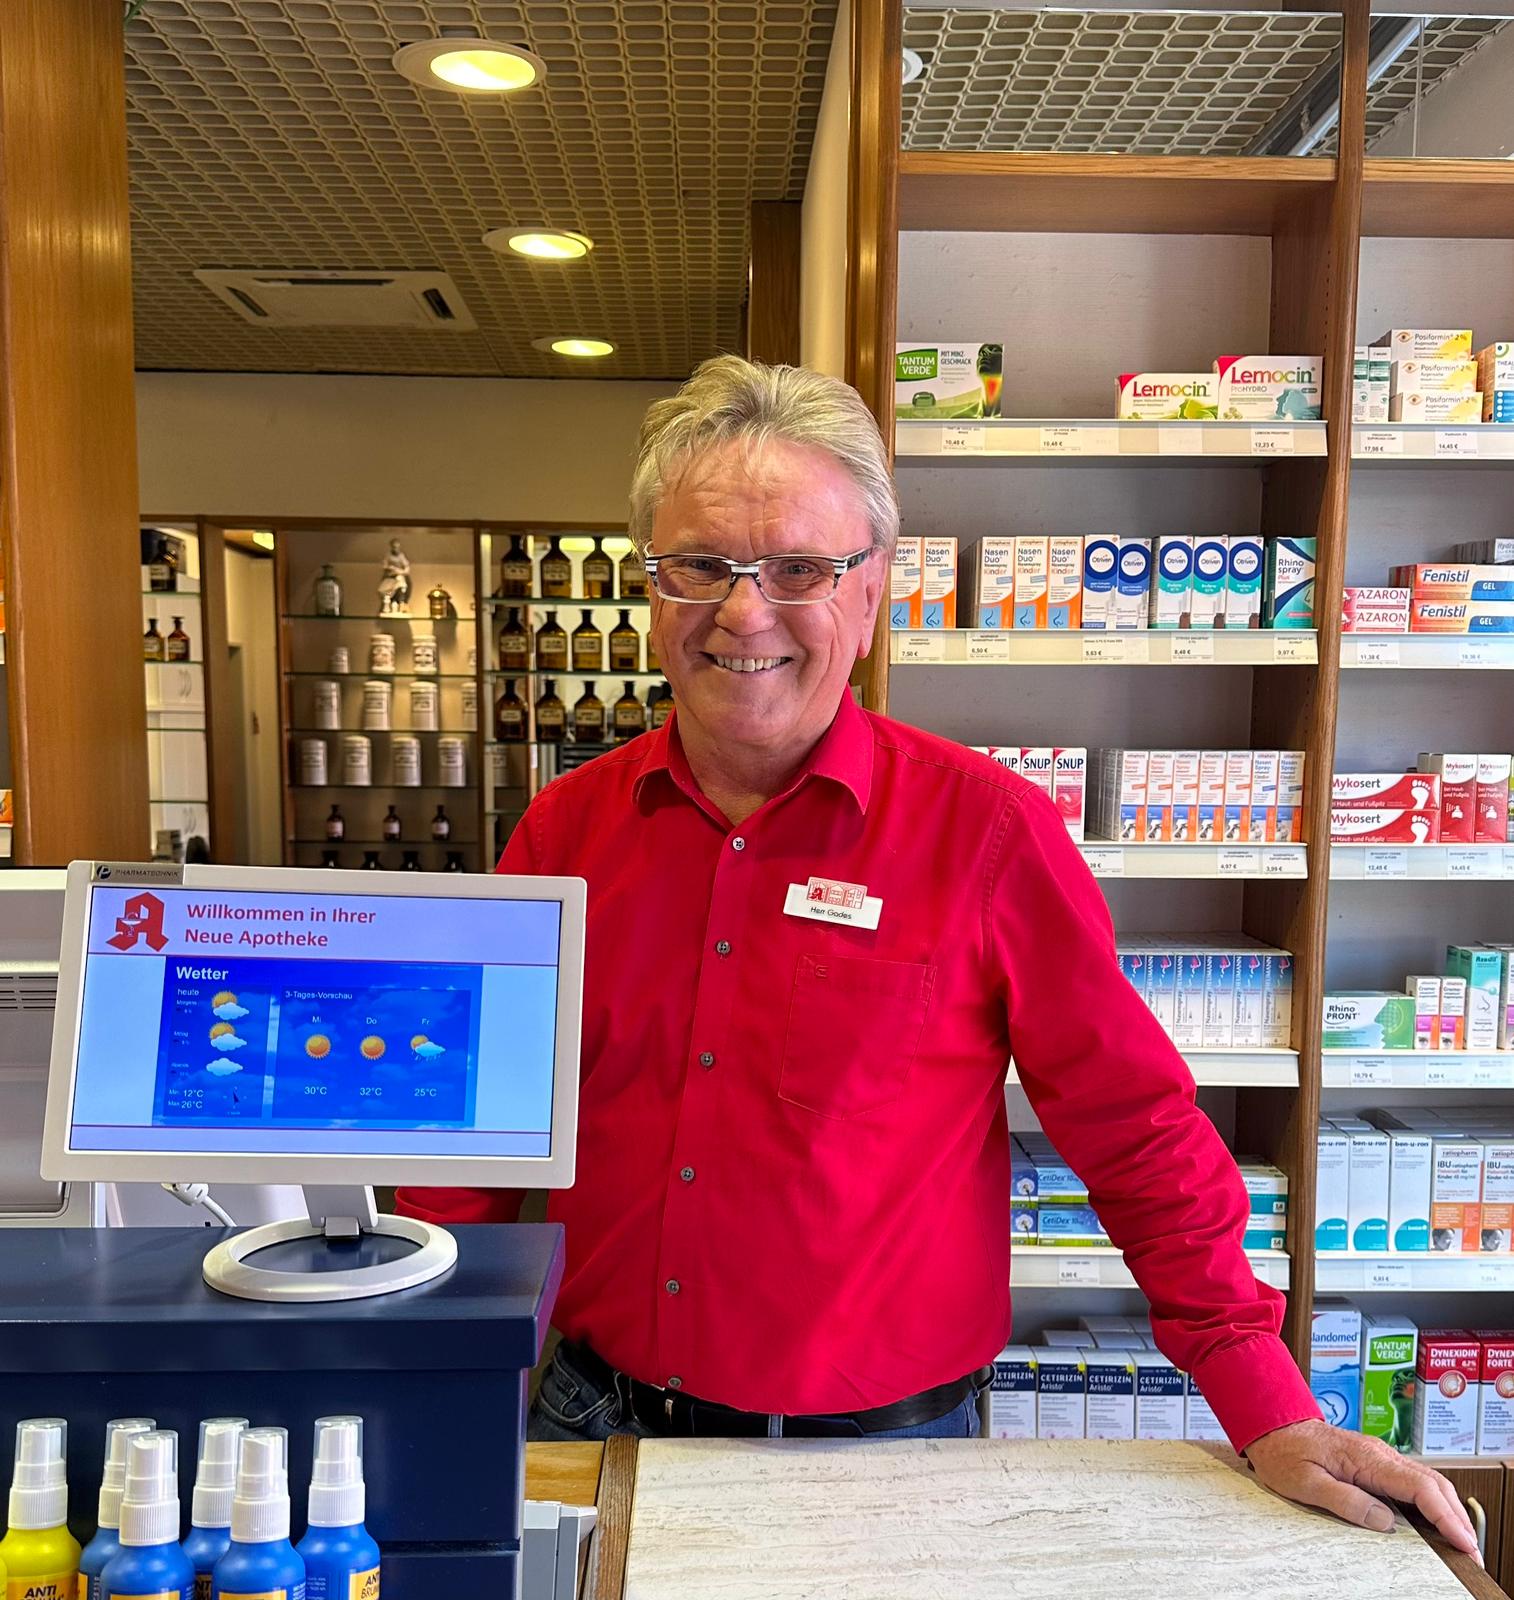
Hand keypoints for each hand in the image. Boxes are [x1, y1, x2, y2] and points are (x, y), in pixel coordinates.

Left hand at [1245, 1418, 1479, 1561]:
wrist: (1271, 1423)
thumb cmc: (1284, 1452)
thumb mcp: (1305, 1484)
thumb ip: (1345, 1501)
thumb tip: (1385, 1522)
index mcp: (1366, 1458)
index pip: (1419, 1487)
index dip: (1446, 1516)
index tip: (1463, 1542)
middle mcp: (1379, 1454)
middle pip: (1433, 1484)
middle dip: (1457, 1518)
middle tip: (1471, 1553)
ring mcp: (1379, 1457)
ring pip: (1427, 1481)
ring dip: (1448, 1511)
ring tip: (1461, 1543)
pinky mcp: (1375, 1463)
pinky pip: (1412, 1481)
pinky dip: (1432, 1502)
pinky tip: (1436, 1522)